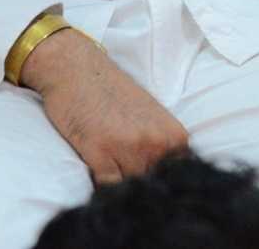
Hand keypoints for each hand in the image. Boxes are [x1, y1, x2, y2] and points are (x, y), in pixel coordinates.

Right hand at [20, 27, 190, 183]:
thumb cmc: (114, 93)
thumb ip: (161, 150)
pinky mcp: (100, 152)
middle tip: (129, 185)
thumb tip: (165, 184)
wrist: (79, 69)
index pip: (179, 178)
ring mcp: (130, 148)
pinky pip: (107, 187)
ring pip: (132, 188)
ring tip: (113, 181)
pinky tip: (98, 179)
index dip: (164, 188)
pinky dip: (102, 190)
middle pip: (154, 186)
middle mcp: (157, 143)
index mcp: (174, 136)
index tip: (155, 190)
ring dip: (122, 191)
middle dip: (143, 191)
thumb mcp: (151, 119)